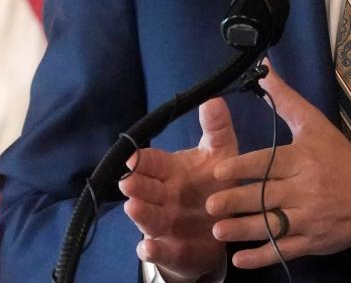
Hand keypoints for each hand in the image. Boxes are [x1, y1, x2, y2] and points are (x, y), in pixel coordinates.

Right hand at [119, 98, 238, 282]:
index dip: (141, 159)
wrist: (222, 227)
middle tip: (128, 182)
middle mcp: (162, 196)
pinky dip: (154, 251)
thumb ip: (217, 128)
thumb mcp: (221, 153)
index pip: (151, 162)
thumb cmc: (216, 183)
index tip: (133, 157)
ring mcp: (164, 223)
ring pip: (148, 218)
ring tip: (133, 208)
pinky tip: (149, 248)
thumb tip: (213, 99)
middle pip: (145, 189)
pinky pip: (161, 251)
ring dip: (140, 213)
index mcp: (170, 171)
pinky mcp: (173, 249)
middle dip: (136, 185)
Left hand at [206, 63, 350, 269]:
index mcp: (304, 160)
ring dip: (242, 229)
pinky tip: (239, 258)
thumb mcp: (316, 125)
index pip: (268, 164)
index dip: (241, 168)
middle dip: (235, 202)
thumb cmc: (342, 159)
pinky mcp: (311, 242)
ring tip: (217, 230)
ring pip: (271, 225)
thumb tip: (264, 69)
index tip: (217, 172)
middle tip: (210, 204)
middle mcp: (305, 190)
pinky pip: (283, 251)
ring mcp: (308, 218)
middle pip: (266, 196)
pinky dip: (261, 256)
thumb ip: (286, 100)